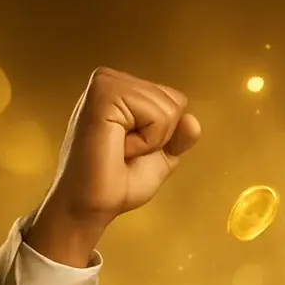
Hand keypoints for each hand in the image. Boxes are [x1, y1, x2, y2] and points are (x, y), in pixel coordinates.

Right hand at [28, 67, 201, 265]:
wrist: (92, 204)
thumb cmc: (119, 181)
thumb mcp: (161, 155)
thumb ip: (179, 136)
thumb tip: (192, 120)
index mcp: (123, 90)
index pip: (176, 101)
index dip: (165, 134)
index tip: (134, 148)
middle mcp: (112, 80)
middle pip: (175, 101)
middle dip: (160, 136)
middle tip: (125, 151)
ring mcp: (106, 83)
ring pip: (169, 108)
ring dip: (151, 140)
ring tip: (119, 149)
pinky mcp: (104, 94)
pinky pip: (156, 115)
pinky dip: (146, 140)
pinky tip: (118, 146)